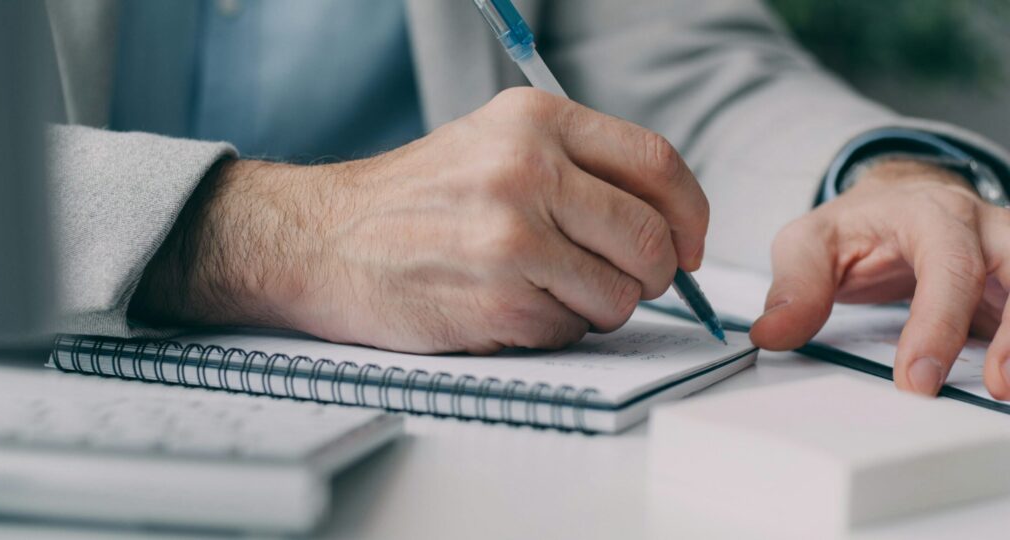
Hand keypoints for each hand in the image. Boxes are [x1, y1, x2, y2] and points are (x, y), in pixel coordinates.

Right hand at [131, 88, 708, 353]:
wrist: (322, 239)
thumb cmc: (415, 199)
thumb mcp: (494, 143)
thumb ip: (579, 167)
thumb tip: (666, 221)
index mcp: (535, 121)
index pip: (657, 163)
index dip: (690, 213)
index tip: (688, 244)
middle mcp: (526, 171)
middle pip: (650, 238)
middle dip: (654, 273)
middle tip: (628, 281)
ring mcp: (511, 239)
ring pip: (619, 295)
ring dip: (599, 306)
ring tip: (548, 291)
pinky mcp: (496, 302)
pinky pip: (570, 331)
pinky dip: (554, 329)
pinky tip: (509, 308)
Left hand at [750, 158, 1009, 399]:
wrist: (889, 208)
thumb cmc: (853, 227)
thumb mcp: (809, 243)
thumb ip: (795, 287)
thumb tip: (772, 334)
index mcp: (930, 214)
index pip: (948, 264)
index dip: (938, 323)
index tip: (917, 380)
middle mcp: (983, 230)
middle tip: (997, 386)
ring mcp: (1008, 257)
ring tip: (1005, 391)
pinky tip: (1006, 380)